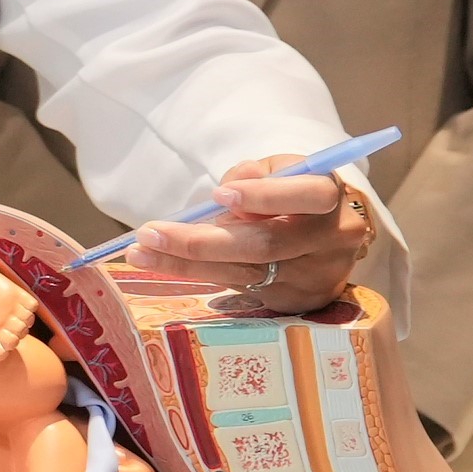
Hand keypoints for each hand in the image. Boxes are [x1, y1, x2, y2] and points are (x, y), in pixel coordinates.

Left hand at [129, 156, 367, 312]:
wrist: (324, 235)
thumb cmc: (292, 193)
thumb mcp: (278, 170)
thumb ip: (254, 175)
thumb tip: (230, 190)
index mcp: (331, 198)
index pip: (309, 196)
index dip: (265, 197)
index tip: (218, 196)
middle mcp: (330, 241)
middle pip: (265, 245)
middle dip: (202, 241)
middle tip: (150, 232)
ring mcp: (314, 277)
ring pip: (244, 274)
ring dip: (186, 264)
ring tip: (141, 252)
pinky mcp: (294, 301)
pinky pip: (239, 288)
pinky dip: (200, 274)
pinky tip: (164, 263)